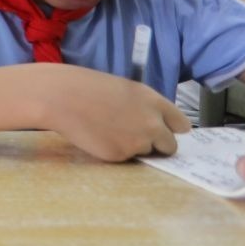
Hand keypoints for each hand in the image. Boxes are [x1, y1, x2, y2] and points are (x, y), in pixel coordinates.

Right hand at [38, 67, 189, 160]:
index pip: (182, 125)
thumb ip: (146, 107)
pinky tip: (100, 137)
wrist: (62, 98)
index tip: (166, 132)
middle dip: (158, 145)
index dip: (172, 130)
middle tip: (138, 137)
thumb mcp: (126, 90)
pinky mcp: (121, 156)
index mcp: (155, 102)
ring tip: (110, 131)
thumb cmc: (90, 88)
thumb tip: (155, 124)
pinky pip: (126, 158)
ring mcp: (138, 142)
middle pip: (171, 146)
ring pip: (146, 152)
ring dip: (135, 147)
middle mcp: (152, 124)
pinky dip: (116, 151)